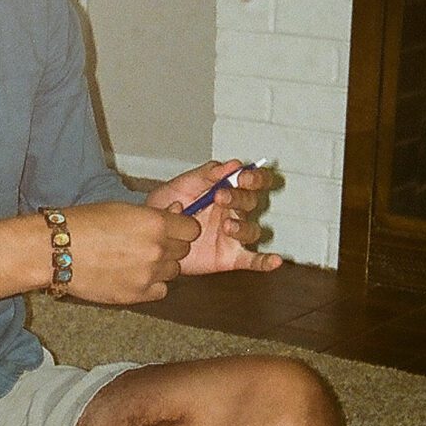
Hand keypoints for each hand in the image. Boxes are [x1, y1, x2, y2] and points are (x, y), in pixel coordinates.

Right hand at [61, 201, 200, 304]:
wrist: (56, 250)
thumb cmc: (84, 223)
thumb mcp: (123, 209)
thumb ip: (154, 216)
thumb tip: (177, 214)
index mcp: (155, 223)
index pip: (192, 229)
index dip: (182, 228)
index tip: (171, 229)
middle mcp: (157, 249)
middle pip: (184, 251)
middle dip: (170, 246)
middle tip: (147, 244)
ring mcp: (149, 274)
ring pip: (173, 271)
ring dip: (161, 266)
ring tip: (135, 260)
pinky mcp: (137, 295)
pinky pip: (160, 290)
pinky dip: (151, 284)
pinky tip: (133, 276)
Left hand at [145, 160, 281, 275]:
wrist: (150, 233)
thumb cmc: (168, 204)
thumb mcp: (184, 185)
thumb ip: (208, 174)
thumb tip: (233, 164)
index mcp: (227, 190)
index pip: (252, 181)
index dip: (254, 178)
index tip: (244, 177)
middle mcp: (234, 212)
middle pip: (251, 202)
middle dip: (239, 198)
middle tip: (220, 197)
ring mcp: (233, 236)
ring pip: (252, 230)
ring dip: (243, 227)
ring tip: (227, 226)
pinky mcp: (230, 257)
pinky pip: (252, 260)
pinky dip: (265, 261)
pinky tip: (275, 261)